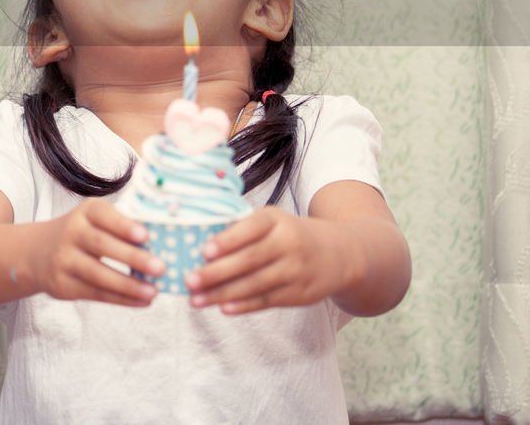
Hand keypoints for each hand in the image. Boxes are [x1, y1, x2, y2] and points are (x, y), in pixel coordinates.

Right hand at [26, 199, 163, 306]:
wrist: (36, 253)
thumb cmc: (82, 234)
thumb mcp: (94, 220)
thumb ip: (122, 227)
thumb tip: (163, 243)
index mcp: (85, 212)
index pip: (103, 215)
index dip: (123, 225)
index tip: (146, 235)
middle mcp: (71, 232)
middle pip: (102, 245)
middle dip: (132, 257)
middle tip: (160, 268)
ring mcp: (64, 260)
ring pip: (98, 274)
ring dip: (128, 285)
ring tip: (153, 292)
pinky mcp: (63, 285)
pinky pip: (95, 293)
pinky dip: (121, 299)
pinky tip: (141, 301)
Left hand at [185, 207, 348, 313]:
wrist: (340, 254)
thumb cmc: (290, 234)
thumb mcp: (273, 221)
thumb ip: (242, 229)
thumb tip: (197, 243)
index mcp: (276, 220)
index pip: (250, 228)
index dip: (227, 240)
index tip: (204, 251)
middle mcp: (288, 244)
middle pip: (249, 260)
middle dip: (216, 272)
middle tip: (188, 280)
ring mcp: (296, 271)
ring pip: (255, 284)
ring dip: (222, 294)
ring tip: (196, 299)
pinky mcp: (300, 294)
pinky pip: (267, 301)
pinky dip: (244, 306)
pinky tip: (223, 308)